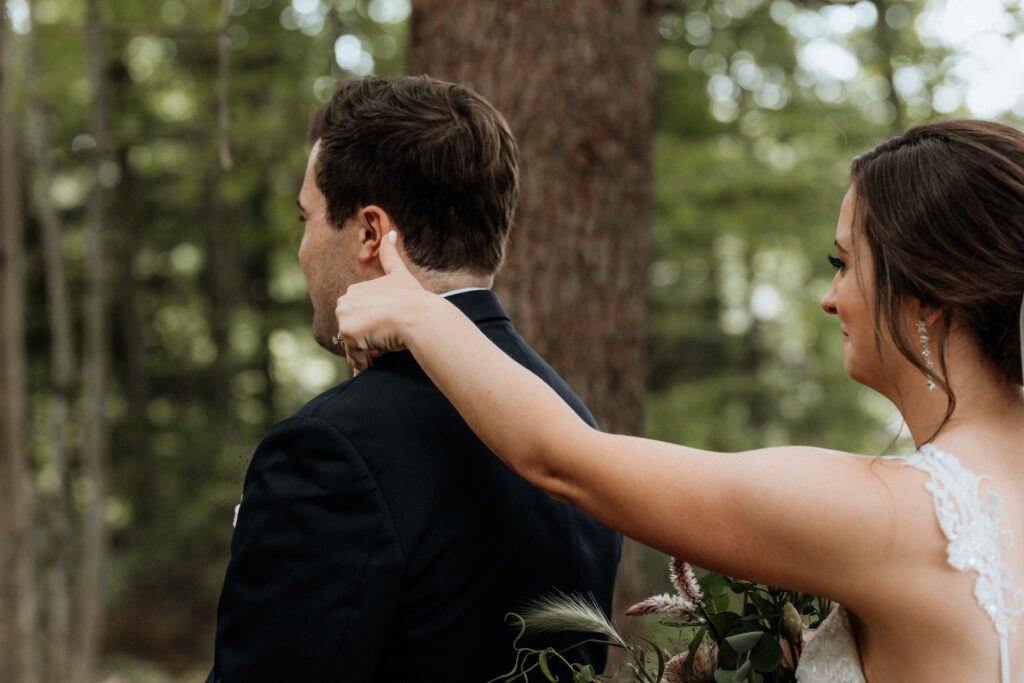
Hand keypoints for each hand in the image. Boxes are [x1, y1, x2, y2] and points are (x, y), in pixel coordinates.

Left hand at [334, 231, 432, 373]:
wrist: (419, 316)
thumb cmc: (414, 298)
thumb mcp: (401, 275)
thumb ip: (391, 255)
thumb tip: (391, 232)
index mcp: (356, 289)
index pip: (359, 316)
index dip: (372, 326)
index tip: (386, 331)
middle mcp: (346, 300)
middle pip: (352, 330)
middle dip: (366, 340)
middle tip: (385, 344)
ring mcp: (345, 316)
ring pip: (352, 343)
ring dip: (365, 352)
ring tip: (382, 353)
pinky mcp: (348, 332)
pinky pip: (354, 355)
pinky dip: (363, 362)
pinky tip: (376, 361)